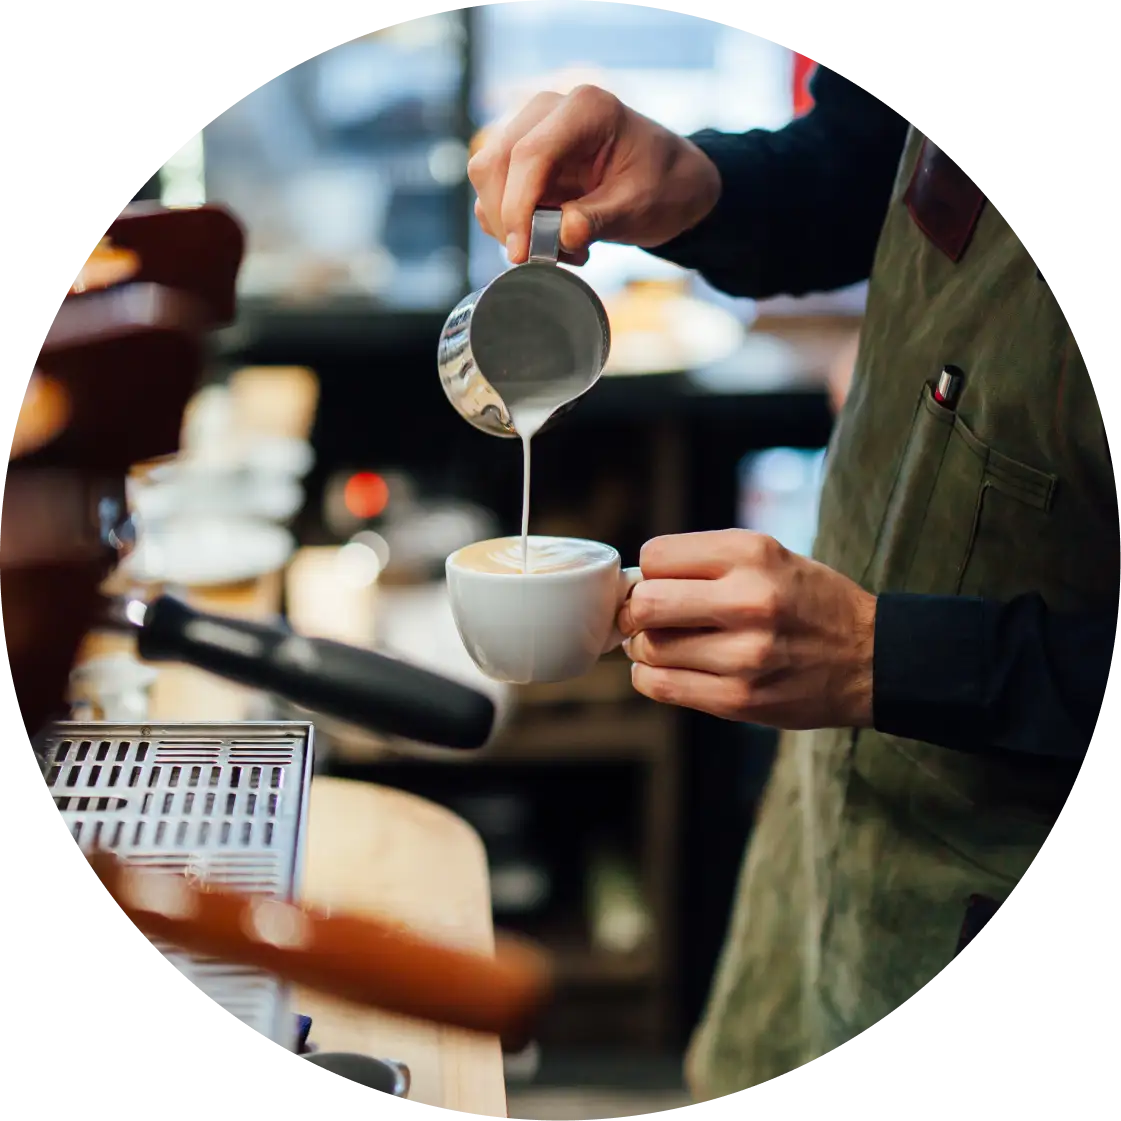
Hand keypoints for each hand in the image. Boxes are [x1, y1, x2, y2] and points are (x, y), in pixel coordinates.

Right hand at [467, 85, 720, 265]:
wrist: (672, 182)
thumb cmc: (664, 186)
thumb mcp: (640, 207)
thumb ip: (598, 220)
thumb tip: (560, 235)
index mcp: (587, 109)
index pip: (530, 154)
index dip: (517, 207)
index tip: (523, 252)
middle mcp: (550, 110)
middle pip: (496, 162)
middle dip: (508, 219)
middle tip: (543, 258)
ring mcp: (532, 129)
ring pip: (487, 177)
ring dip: (510, 224)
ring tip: (560, 247)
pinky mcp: (523, 155)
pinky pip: (496, 191)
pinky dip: (514, 223)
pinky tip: (552, 236)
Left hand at [617, 529, 876, 729]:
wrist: (872, 659)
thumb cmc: (807, 602)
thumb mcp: (768, 555)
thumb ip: (704, 562)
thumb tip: (630, 586)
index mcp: (752, 554)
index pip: (655, 557)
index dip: (648, 572)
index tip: (659, 584)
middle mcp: (749, 600)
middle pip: (645, 604)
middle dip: (636, 611)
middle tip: (648, 617)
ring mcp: (745, 655)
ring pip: (649, 648)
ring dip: (645, 647)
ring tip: (668, 644)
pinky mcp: (740, 700)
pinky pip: (662, 687)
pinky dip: (652, 677)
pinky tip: (670, 669)